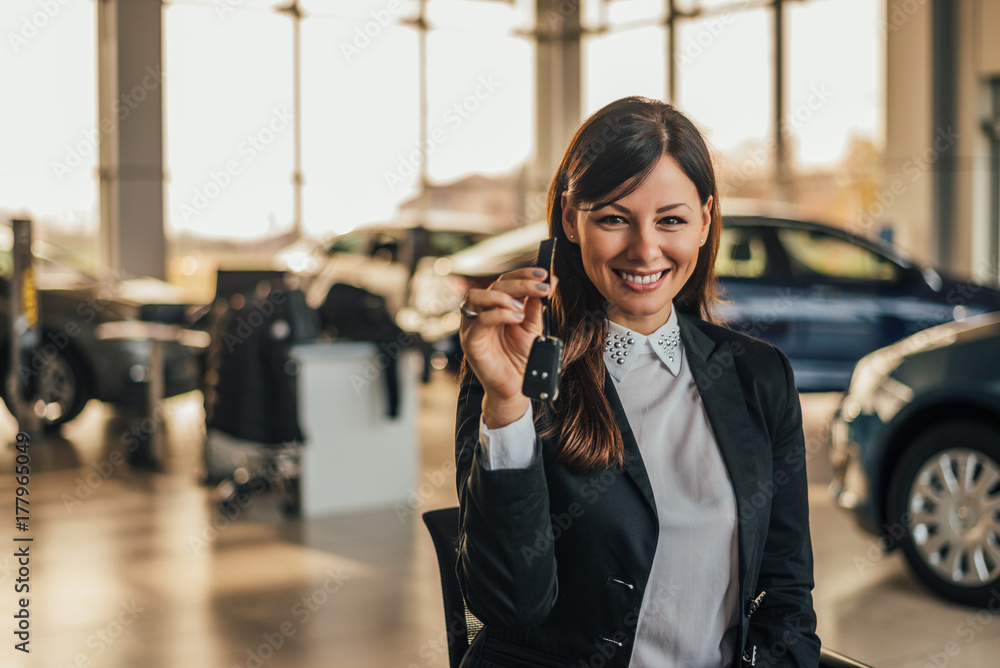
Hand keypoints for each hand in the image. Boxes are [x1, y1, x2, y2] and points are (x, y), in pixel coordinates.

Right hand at [459, 267, 557, 427]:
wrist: (516, 387)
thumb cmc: (521, 358)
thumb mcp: (533, 327)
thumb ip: (537, 305)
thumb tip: (551, 281)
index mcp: (495, 307)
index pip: (504, 280)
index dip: (523, 274)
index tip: (543, 274)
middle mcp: (481, 313)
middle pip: (493, 285)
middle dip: (519, 283)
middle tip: (540, 288)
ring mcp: (472, 326)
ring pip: (477, 297)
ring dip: (503, 296)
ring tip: (522, 307)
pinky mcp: (470, 341)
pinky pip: (479, 320)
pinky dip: (499, 314)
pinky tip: (516, 318)